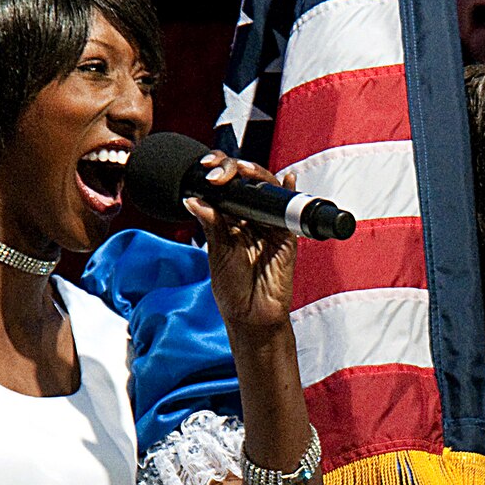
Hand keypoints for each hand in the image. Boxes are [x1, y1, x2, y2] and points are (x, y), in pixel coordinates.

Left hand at [186, 152, 298, 333]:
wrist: (251, 316)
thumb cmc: (232, 289)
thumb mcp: (218, 252)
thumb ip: (211, 224)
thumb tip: (194, 198)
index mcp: (230, 222)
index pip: (226, 189)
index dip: (218, 173)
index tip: (204, 168)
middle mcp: (250, 220)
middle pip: (247, 183)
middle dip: (233, 169)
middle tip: (217, 172)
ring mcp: (270, 226)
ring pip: (267, 190)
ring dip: (256, 174)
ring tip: (241, 171)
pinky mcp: (287, 236)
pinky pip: (290, 209)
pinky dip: (290, 191)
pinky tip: (288, 179)